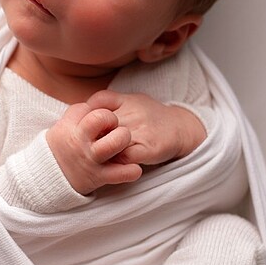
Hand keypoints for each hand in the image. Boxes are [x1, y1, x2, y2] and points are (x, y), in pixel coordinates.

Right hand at [46, 103, 143, 194]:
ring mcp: (91, 160)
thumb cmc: (63, 146)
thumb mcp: (63, 125)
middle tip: (113, 127)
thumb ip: (80, 112)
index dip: (100, 111)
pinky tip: (134, 166)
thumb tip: (96, 104)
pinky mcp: (99, 177)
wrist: (50, 175)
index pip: (90, 108)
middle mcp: (80, 143)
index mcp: (71, 128)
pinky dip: (131, 170)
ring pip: (114, 143)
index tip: (100, 120)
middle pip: (101, 118)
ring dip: (122, 139)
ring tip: (121, 142)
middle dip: (112, 118)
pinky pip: (121, 173)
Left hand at [85, 91, 206, 165]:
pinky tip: (114, 164)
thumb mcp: (132, 100)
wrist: (181, 127)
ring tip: (97, 157)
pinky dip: (116, 163)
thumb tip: (85, 107)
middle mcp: (133, 113)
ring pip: (110, 142)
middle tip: (85, 146)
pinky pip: (124, 158)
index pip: (98, 101)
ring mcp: (140, 130)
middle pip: (100, 124)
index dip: (88, 113)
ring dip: (101, 151)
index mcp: (127, 100)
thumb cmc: (151, 116)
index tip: (85, 125)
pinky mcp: (148, 148)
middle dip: (90, 137)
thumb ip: (110, 102)